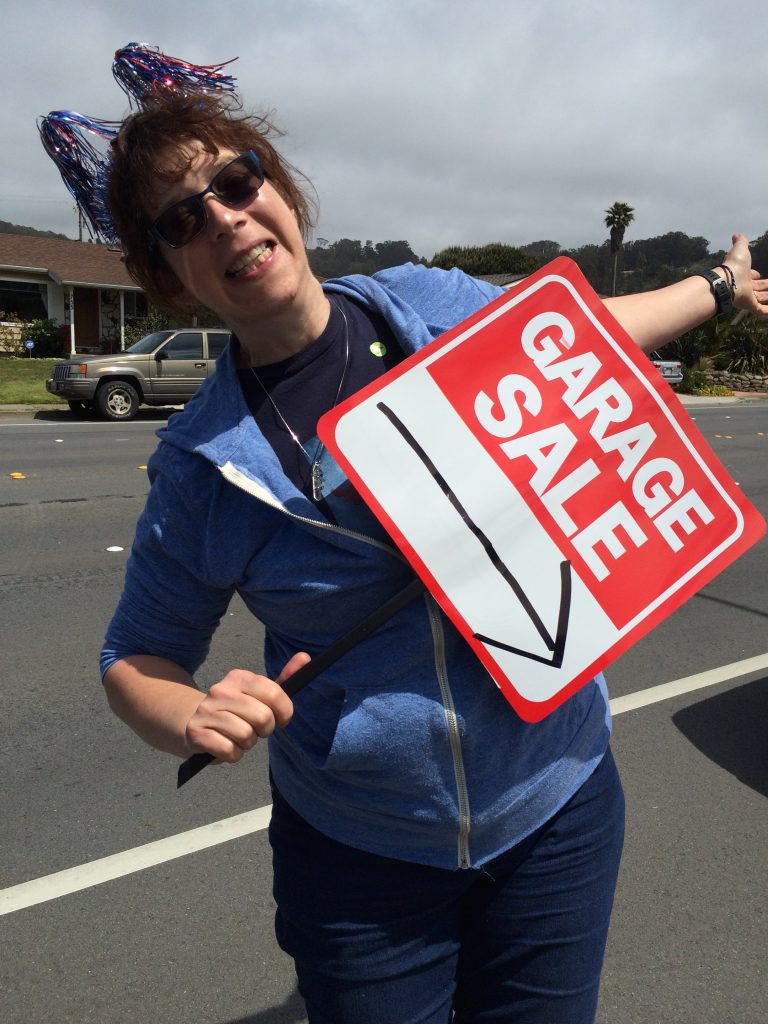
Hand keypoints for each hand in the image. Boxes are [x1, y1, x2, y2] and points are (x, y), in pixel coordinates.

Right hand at [183, 652, 309, 762]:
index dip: (284, 712)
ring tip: (237, 736)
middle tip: (254, 729)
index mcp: (239, 677)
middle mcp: (221, 690)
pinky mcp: (196, 732)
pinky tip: (225, 746)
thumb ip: (283, 679)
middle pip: (263, 718)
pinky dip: (232, 754)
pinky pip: (229, 751)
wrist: (195, 724)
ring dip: (246, 744)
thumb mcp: (259, 694)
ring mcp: (207, 710)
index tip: (280, 718)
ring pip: (246, 736)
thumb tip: (305, 658)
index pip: (275, 693)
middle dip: (264, 730)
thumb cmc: (236, 711)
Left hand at [722, 233, 767, 316]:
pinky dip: (767, 311)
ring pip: (761, 298)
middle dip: (765, 285)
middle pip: (758, 287)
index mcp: (743, 273)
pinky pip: (760, 310)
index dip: (755, 275)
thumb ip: (740, 242)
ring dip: (767, 296)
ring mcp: (747, 297)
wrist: (728, 281)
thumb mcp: (740, 249)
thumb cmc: (734, 265)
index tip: (758, 274)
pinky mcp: (750, 306)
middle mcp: (745, 285)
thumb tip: (737, 234)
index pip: (750, 275)